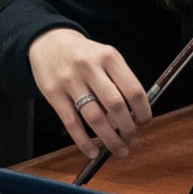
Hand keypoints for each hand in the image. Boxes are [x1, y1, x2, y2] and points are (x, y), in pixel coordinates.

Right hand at [28, 27, 150, 159]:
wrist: (47, 41)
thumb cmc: (83, 54)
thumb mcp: (105, 57)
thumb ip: (120, 81)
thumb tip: (134, 116)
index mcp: (108, 57)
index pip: (133, 90)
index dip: (143, 112)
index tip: (145, 123)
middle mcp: (89, 67)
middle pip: (115, 105)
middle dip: (128, 128)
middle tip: (133, 140)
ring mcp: (69, 81)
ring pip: (94, 117)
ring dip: (109, 138)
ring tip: (119, 149)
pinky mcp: (52, 93)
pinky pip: (71, 122)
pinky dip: (83, 141)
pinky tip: (92, 151)